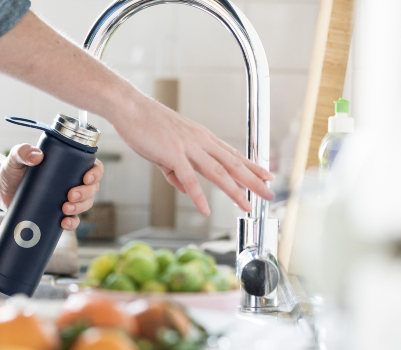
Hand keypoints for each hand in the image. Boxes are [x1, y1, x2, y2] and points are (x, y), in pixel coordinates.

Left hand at [0, 143, 103, 230]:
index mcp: (70, 165)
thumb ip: (23, 152)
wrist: (1, 188)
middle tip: (70, 195)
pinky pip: (72, 220)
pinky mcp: (57, 213)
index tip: (86, 178)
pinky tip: (64, 223)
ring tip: (65, 209)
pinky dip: (72, 223)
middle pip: (92, 189)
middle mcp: (72, 181)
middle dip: (86, 193)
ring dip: (80, 208)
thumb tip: (37, 156)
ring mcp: (66, 199)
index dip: (96, 173)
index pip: (93, 167)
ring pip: (85, 205)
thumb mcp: (16, 157)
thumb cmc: (12, 168)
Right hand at [113, 97, 274, 214]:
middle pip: (233, 164)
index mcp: (201, 137)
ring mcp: (188, 147)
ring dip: (235, 191)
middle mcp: (201, 141)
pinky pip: (189, 179)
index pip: (233, 154)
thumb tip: (185, 188)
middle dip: (254, 181)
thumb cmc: (145, 125)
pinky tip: (205, 210)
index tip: (267, 175)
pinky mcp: (173, 154)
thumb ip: (176, 171)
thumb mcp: (165, 150)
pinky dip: (198, 196)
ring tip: (247, 206)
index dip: (252, 166)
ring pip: (218, 172)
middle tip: (270, 194)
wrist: (130, 107)